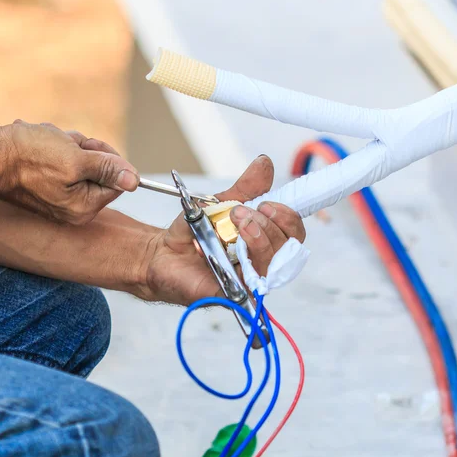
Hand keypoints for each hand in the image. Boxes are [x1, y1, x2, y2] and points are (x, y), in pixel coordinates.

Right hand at [0, 120, 139, 224]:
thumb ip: (109, 170)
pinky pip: (69, 164)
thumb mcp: (77, 159)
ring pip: (85, 164)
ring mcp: (63, 199)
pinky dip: (60, 151)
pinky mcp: (52, 188)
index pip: (118, 181)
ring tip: (51, 147)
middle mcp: (76, 209)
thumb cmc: (28, 157)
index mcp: (85, 207)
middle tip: (66, 148)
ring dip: (73, 148)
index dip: (109, 159)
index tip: (91, 150)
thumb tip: (135, 181)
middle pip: (102, 172)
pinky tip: (44, 149)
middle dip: (87, 152)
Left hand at [146, 155, 305, 305]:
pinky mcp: (236, 293)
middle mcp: (264, 260)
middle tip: (240, 212)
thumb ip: (246, 187)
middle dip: (267, 224)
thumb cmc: (194, 231)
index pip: (294, 232)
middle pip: (288, 247)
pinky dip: (243, 262)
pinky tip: (230, 249)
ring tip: (236, 223)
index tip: (266, 204)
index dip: (289, 217)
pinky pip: (252, 282)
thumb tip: (265, 163)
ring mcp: (251, 279)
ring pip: (273, 263)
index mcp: (266, 238)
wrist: (162, 252)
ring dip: (258, 238)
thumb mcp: (221, 202)